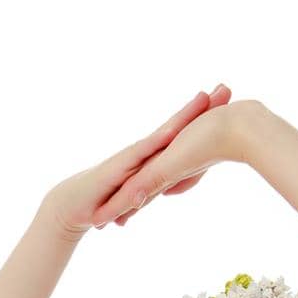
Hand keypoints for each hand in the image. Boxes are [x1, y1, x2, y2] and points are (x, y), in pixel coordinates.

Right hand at [43, 86, 234, 237]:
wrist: (73, 207)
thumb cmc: (104, 201)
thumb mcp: (138, 197)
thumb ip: (153, 187)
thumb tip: (171, 186)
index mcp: (151, 159)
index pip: (180, 136)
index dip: (201, 121)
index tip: (223, 105)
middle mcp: (143, 152)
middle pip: (176, 127)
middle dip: (198, 110)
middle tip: (224, 89)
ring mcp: (132, 157)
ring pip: (162, 133)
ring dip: (182, 117)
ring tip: (204, 100)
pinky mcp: (119, 167)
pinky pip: (142, 153)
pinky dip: (157, 143)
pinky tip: (171, 133)